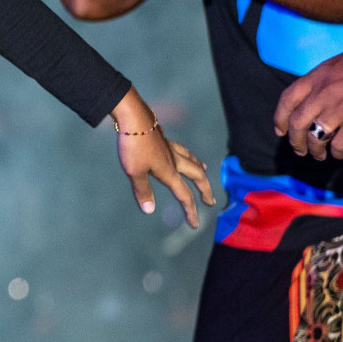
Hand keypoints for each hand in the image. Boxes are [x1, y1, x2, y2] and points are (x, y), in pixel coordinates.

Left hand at [112, 88, 213, 226]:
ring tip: (205, 170)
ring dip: (199, 167)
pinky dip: (186, 153)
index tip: (195, 224)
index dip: (190, 211)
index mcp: (169, 171)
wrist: (132, 117)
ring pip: (191, 159)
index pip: (184, 195)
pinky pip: (180, 148)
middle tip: (210, 200)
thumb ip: (143, 191)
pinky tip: (180, 150)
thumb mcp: (135, 172)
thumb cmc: (133, 145)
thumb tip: (150, 210)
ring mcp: (169, 147)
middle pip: (196, 176)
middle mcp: (174, 160)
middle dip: (204, 189)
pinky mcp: (162, 137)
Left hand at [274, 42, 342, 159]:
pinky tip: (340, 154)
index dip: (280, 117)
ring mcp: (340, 108)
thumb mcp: (338, 64)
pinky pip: (340, 144)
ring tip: (319, 156)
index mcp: (317, 78)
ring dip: (315, 150)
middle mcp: (323, 94)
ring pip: (315, 137)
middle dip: (295, 141)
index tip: (280, 131)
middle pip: (297, 123)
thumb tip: (315, 95)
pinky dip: (337, 152)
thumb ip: (323, 81)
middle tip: (299, 150)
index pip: (287, 100)